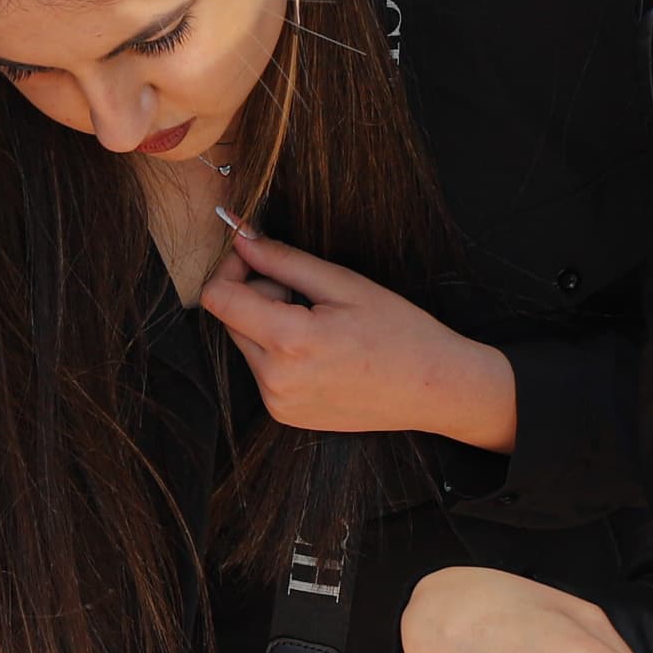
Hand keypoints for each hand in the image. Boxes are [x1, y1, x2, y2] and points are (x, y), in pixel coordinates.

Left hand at [198, 229, 517, 450]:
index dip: (230, 269)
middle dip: (257, 296)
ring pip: (246, 344)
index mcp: (289, 343)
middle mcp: (275, 381)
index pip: (218, 298)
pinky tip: (322, 353)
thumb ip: (283, 260)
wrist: (434, 388)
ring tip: (321, 327)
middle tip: (308, 296)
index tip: (255, 257)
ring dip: (269, 325)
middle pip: (230, 320)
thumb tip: (240, 237)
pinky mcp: (285, 415)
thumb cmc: (400, 331)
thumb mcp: (343, 284)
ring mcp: (278, 403)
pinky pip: (263, 370)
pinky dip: (280, 353)